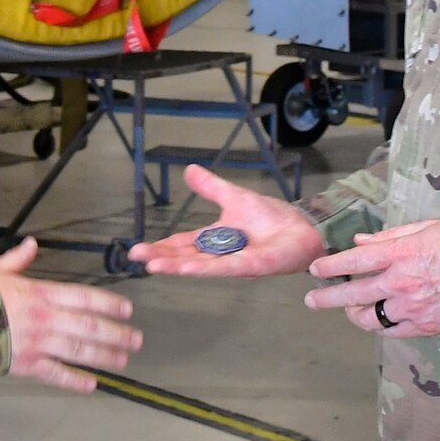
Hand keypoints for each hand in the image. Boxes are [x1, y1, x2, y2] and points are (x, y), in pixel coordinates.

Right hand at [0, 237, 142, 391]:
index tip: (127, 310)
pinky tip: (93, 385)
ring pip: (79, 350)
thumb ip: (19, 260)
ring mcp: (38, 343)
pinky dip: (75, 380)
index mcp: (40, 293)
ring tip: (123, 360)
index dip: (109, 304)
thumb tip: (33, 244)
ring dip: (105, 356)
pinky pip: (56, 374)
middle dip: (116, 334)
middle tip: (136, 340)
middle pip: (89, 326)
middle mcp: (45, 318)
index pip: (84, 298)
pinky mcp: (26, 365)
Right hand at [129, 165, 323, 277]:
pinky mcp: (252, 266)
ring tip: (154, 265)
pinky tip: (187, 269)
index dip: (161, 247)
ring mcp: (235, 263)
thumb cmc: (272, 217)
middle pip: (186, 258)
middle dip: (161, 258)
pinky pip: (225, 268)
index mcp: (214, 240)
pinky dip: (205, 268)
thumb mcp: (234, 197)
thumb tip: (189, 170)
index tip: (138, 251)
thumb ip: (211, 187)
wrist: (303, 227)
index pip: (182, 244)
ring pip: (200, 266)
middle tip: (136, 258)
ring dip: (177, 266)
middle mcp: (220, 255)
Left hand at [303, 219, 439, 336]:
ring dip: (354, 315)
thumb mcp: (425, 229)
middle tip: (312, 301)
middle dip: (326, 299)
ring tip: (349, 310)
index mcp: (398, 254)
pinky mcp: (426, 327)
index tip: (315, 270)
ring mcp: (411, 309)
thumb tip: (362, 240)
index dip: (329, 267)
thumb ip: (390, 237)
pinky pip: (393, 332)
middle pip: (352, 295)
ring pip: (369, 319)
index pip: (353, 261)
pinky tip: (378, 322)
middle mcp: (399, 283)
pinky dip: (381, 327)